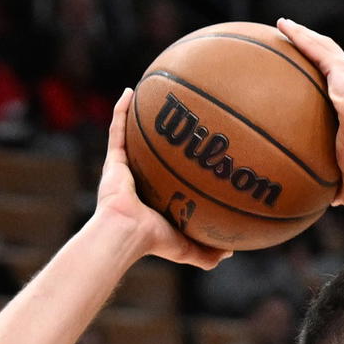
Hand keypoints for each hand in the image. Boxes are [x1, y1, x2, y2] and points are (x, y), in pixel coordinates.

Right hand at [96, 88, 230, 268]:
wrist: (127, 233)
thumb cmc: (154, 241)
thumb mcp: (187, 248)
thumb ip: (208, 253)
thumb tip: (230, 252)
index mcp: (153, 198)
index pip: (167, 178)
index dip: (176, 165)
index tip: (192, 151)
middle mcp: (138, 180)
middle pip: (151, 152)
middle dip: (161, 136)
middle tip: (178, 118)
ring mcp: (123, 168)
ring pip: (132, 135)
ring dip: (138, 115)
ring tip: (151, 94)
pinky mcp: (112, 160)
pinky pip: (117, 129)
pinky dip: (120, 110)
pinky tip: (129, 91)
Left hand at [276, 18, 343, 205]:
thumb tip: (336, 203)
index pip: (336, 85)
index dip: (325, 77)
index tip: (311, 79)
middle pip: (327, 59)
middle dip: (312, 48)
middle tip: (293, 45)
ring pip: (320, 46)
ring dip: (303, 36)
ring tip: (284, 28)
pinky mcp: (338, 65)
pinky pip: (313, 45)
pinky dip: (298, 34)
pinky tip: (282, 26)